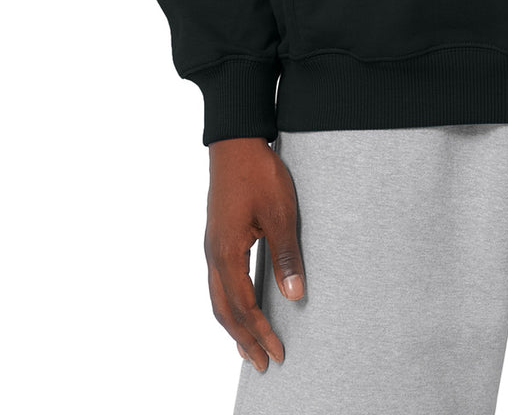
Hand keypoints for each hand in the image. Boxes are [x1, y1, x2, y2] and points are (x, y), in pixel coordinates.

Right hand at [205, 137, 305, 371]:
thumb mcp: (280, 213)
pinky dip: (229, 305)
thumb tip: (294, 295)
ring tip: (249, 348)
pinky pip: (219, 283)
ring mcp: (212, 247)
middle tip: (263, 364)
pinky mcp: (217, 238)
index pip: (244, 306)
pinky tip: (240, 308)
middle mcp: (214, 255)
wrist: (236, 142)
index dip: (261, 332)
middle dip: (244, 340)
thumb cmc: (258, 173)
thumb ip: (286, 255)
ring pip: (218, 299)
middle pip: (225, 311)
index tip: (277, 353)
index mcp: (226, 253)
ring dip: (234, 327)